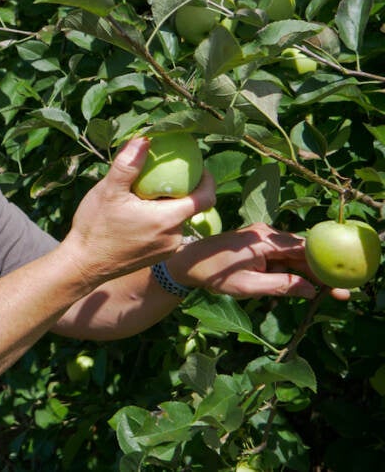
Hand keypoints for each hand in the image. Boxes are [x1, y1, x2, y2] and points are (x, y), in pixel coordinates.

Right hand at [64, 137, 216, 284]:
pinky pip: (167, 232)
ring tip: (148, 194)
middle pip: (191, 208)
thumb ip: (128, 165)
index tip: (199, 166)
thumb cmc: (96, 226)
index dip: (207, 180)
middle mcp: (174, 236)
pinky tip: (140, 212)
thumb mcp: (109, 191)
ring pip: (178, 220)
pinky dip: (160, 219)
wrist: (84, 264)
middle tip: (165, 175)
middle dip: (183, 190)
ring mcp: (167, 249)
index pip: (206, 197)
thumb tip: (145, 138)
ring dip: (169, 206)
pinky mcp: (157, 257)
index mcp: (167, 219)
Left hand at [168, 223, 350, 300]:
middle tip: (341, 294)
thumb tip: (312, 290)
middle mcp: (266, 234)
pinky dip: (292, 271)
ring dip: (308, 273)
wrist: (187, 262)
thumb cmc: (213, 274)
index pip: (305, 249)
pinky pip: (281, 257)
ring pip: (293, 255)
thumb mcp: (249, 286)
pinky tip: (301, 287)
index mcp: (265, 240)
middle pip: (303, 252)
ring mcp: (261, 238)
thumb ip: (281, 286)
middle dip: (321, 273)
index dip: (325, 266)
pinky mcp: (257, 244)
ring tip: (327, 293)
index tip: (340, 283)